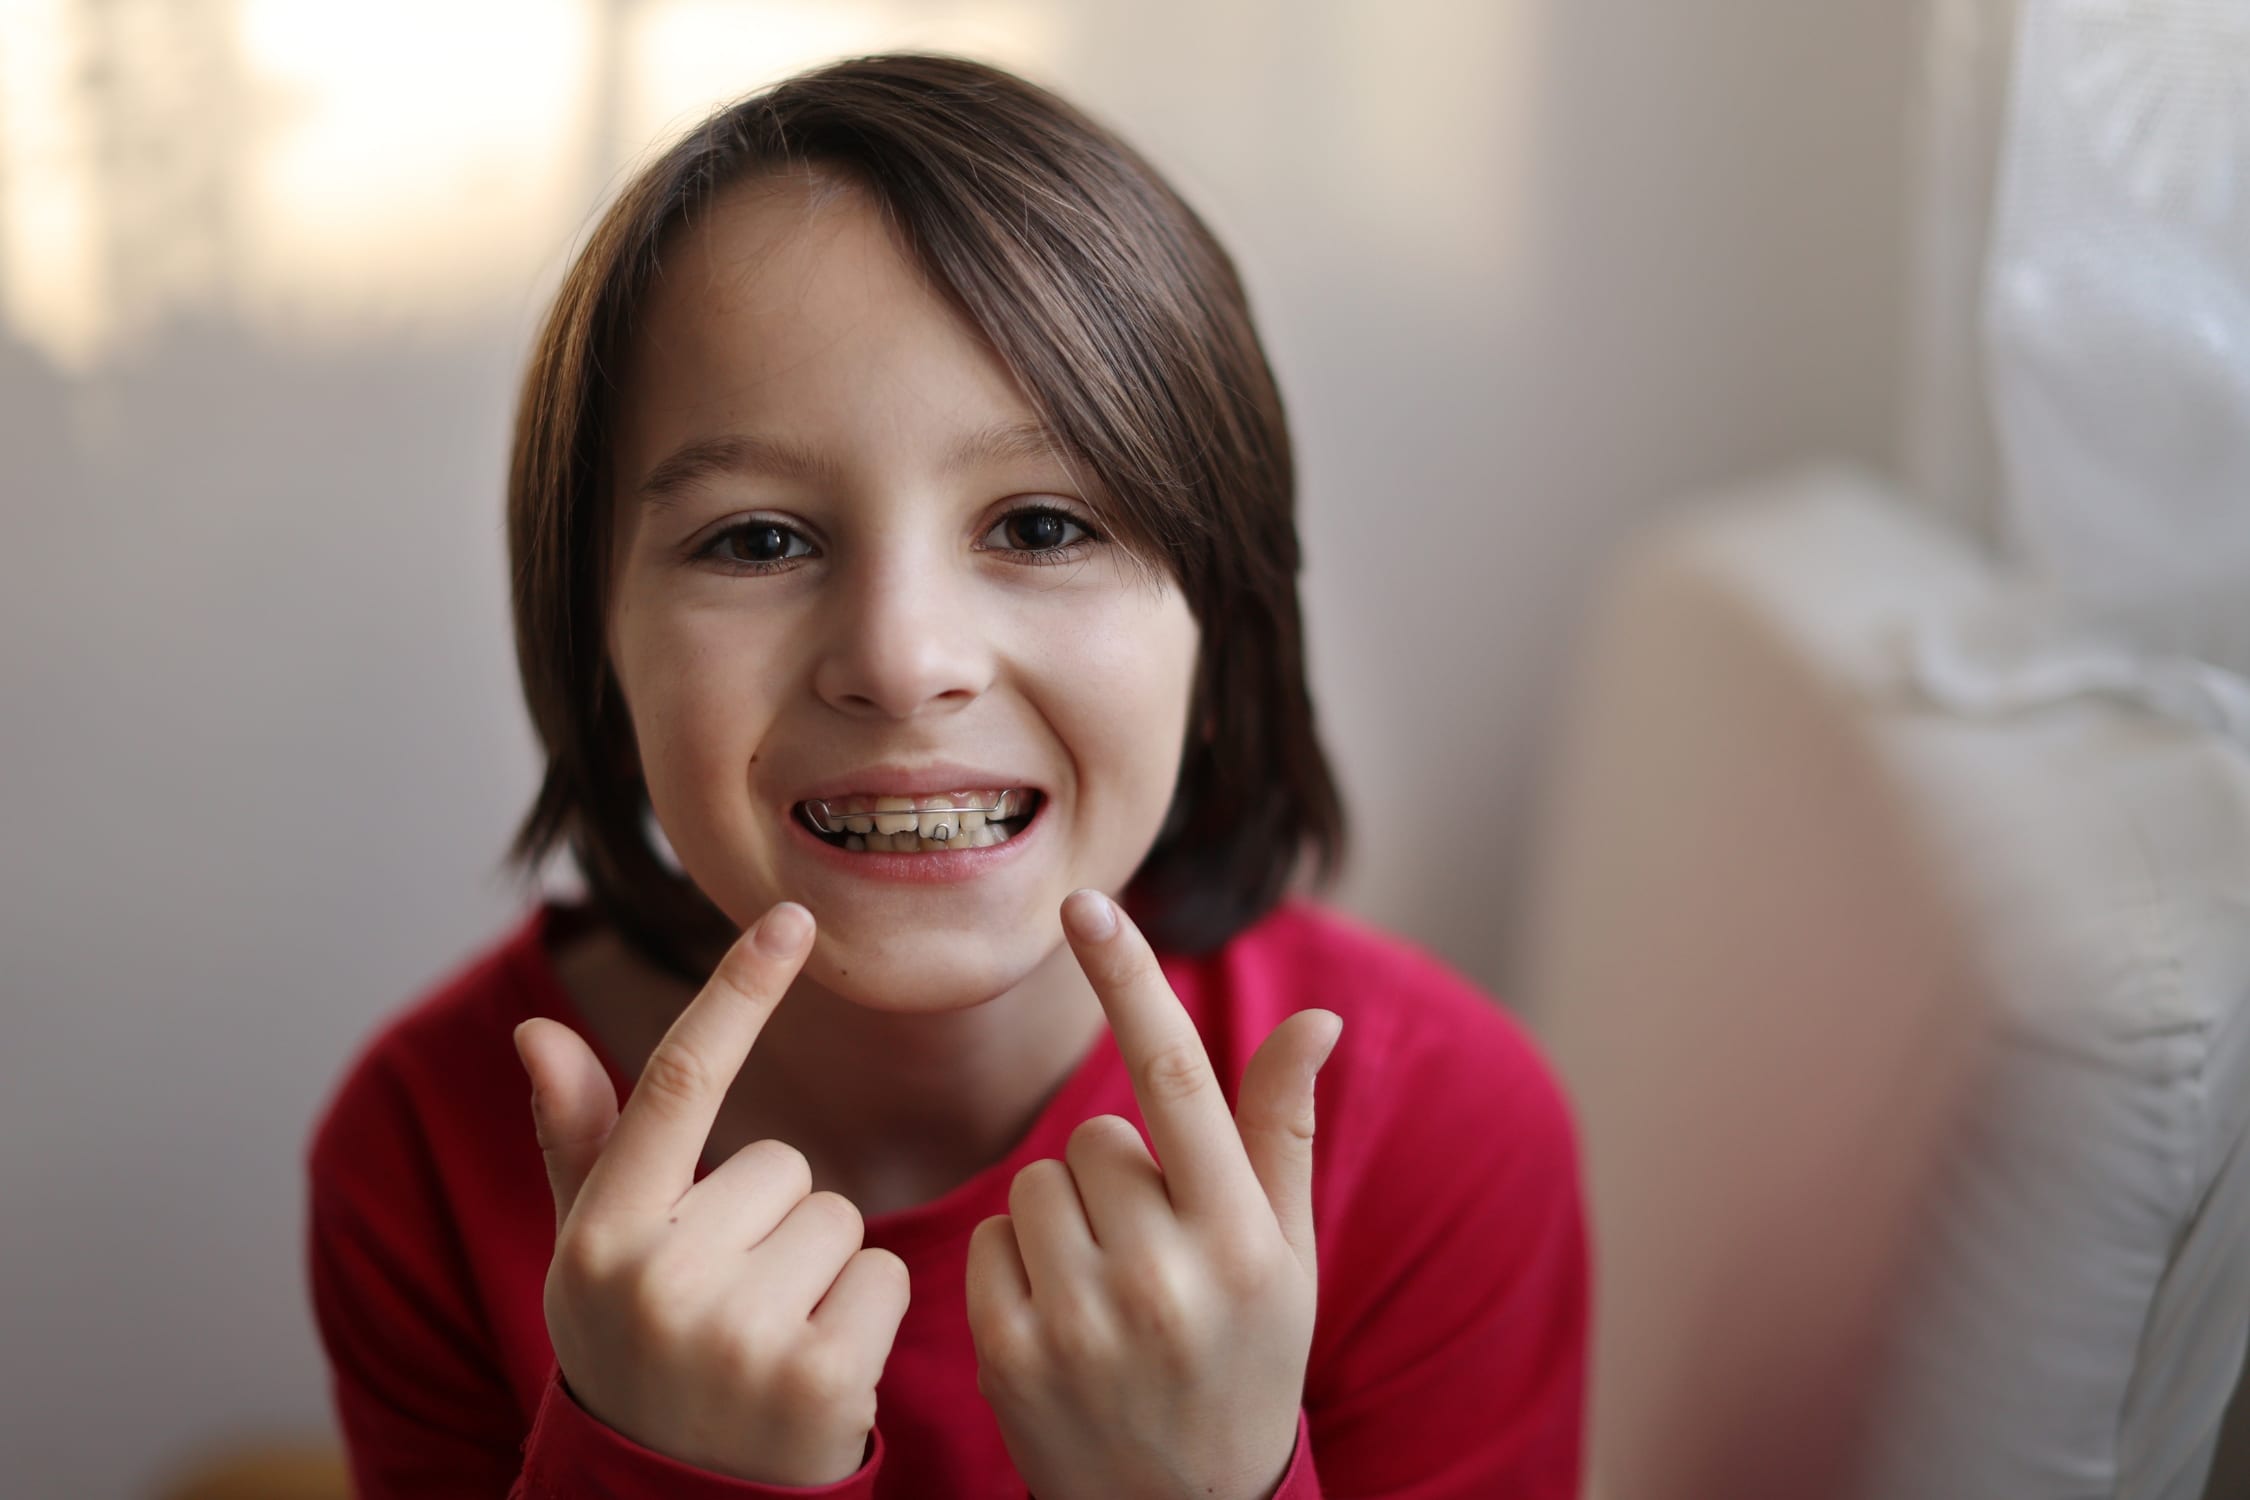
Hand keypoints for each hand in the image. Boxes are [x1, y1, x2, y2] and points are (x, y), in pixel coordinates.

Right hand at [513, 902, 908, 1485]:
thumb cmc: (639, 1358)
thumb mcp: (592, 1257)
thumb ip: (582, 1142)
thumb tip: (535, 1030)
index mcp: (604, 1233)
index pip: (679, 1081)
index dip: (738, 991)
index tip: (791, 918)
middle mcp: (659, 1277)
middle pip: (788, 1165)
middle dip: (777, 1224)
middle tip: (734, 1305)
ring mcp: (738, 1332)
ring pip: (841, 1219)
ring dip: (823, 1273)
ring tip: (769, 1340)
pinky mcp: (817, 1378)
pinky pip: (885, 1278)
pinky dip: (866, 1319)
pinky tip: (814, 1373)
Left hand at [965, 890, 1342, 1499]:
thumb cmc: (1245, 1358)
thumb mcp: (1286, 1254)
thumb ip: (1282, 1129)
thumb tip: (1317, 1016)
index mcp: (1239, 1238)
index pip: (1177, 1077)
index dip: (1129, 981)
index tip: (1084, 906)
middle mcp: (1162, 1275)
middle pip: (1095, 1135)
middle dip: (1118, 1173)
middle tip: (1154, 1253)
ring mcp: (1079, 1319)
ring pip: (1036, 1182)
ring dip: (1064, 1217)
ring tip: (1109, 1292)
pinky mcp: (1010, 1353)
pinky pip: (989, 1240)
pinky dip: (1017, 1266)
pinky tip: (1061, 1323)